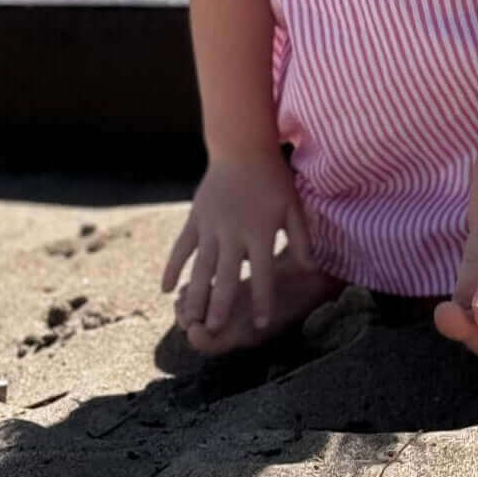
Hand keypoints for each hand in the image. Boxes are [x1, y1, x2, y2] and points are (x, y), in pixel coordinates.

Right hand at [160, 147, 314, 332]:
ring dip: (195, 294)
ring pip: (200, 267)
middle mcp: (234, 232)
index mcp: (261, 231)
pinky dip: (172, 268)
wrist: (242, 146)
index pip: (263, 273)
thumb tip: (312, 269)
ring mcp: (211, 226)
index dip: (263, 301)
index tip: (261, 325)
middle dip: (221, 305)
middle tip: (215, 330)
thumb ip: (301, 239)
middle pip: (226, 276)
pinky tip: (165, 290)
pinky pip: (181, 248)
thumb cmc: (273, 177)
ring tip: (189, 320)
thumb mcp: (293, 206)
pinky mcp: (195, 218)